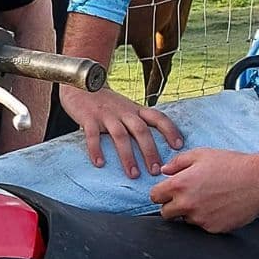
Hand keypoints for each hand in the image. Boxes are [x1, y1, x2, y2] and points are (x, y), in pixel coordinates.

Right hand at [58, 82, 184, 178]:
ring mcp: (106, 114)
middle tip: (155, 171)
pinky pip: (93, 136)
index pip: (158, 117)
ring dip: (128, 156)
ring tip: (133, 174)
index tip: (178, 146)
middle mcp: (123, 111)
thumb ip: (137, 121)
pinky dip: (96, 150)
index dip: (170, 130)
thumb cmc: (106, 102)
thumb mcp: (126, 107)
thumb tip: (155, 146)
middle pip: (141, 131)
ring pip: (120, 135)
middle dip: (150, 151)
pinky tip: (99, 164)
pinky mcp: (88, 118)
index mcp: (135, 109)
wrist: (80, 84)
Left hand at [150, 148, 258, 232]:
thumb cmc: (231, 164)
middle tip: (187, 196)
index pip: (155, 197)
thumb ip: (178, 163)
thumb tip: (164, 171)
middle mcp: (187, 205)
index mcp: (179, 185)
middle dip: (172, 205)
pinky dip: (207, 218)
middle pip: (166, 213)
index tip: (168, 191)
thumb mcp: (201, 155)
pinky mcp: (214, 228)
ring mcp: (201, 219)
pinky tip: (219, 206)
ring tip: (209, 198)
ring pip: (186, 220)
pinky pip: (203, 226)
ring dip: (191, 212)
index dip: (160, 193)